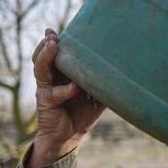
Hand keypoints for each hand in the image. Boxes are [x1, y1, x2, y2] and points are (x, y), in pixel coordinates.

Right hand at [28, 29, 104, 167]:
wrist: (68, 137)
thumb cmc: (81, 114)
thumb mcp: (96, 96)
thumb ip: (104, 83)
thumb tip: (126, 73)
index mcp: (61, 74)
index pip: (55, 54)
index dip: (53, 41)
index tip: (55, 30)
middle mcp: (50, 78)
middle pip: (42, 56)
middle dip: (46, 44)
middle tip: (52, 33)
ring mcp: (45, 89)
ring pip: (40, 68)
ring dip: (46, 56)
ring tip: (52, 44)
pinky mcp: (46, 102)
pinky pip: (55, 93)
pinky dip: (66, 89)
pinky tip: (75, 87)